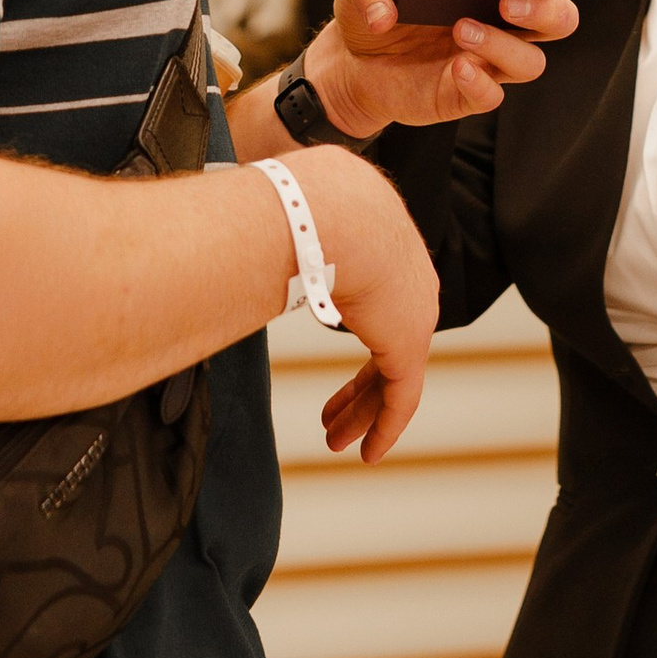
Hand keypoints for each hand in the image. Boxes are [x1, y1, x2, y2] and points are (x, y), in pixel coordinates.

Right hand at [283, 152, 438, 463]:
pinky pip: (401, 397)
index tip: (332, 353)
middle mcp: (410, 280)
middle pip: (388, 343)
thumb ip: (284, 228)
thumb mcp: (296, 211)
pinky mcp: (410, 344)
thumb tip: (241, 224)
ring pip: (392, 376)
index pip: (377, 299)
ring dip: (362, 411)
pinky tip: (369, 454)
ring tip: (337, 441)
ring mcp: (415, 313)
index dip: (354, 330)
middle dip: (359, 385)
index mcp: (387, 244)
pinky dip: (386, 427)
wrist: (325, 210)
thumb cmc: (298, 203)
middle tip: (332, 416)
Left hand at [303, 0, 589, 140]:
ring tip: (463, 29)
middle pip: (558, 13)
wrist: (350, 62)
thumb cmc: (373, 6)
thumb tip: (386, 12)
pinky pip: (494, 93)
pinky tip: (458, 68)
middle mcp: (501, 17)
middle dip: (547, 3)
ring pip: (534, 58)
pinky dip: (481, 83)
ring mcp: (490, 56)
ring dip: (506, 44)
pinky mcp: (470, 91)